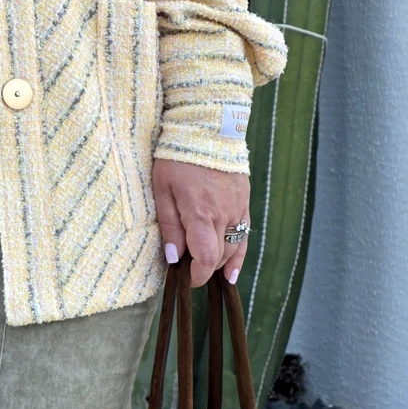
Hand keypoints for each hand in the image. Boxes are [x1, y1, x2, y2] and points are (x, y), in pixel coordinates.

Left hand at [151, 159, 249, 288]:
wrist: (208, 129)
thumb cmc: (178, 158)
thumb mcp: (162, 190)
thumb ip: (169, 226)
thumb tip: (173, 257)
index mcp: (201, 214)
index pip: (205, 259)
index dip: (196, 276)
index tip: (185, 280)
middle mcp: (224, 215)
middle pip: (219, 257)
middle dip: (204, 270)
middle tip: (188, 271)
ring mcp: (237, 209)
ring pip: (233, 248)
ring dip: (221, 264)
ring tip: (209, 275)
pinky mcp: (244, 202)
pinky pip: (245, 235)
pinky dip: (239, 255)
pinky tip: (232, 271)